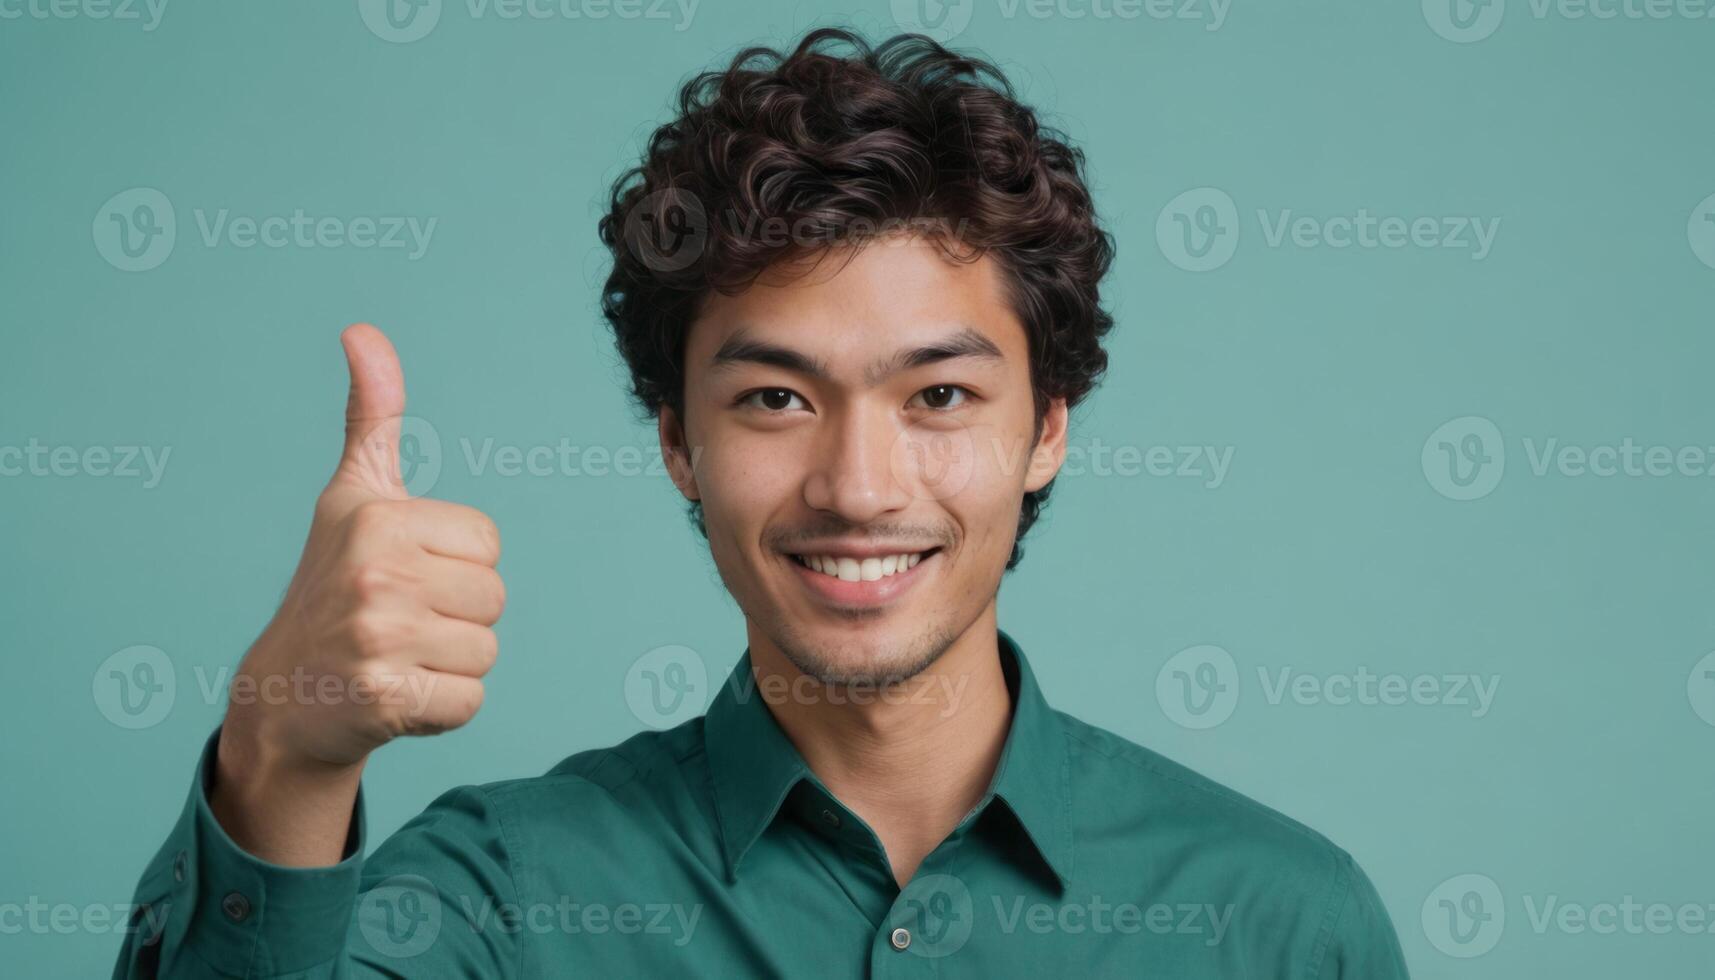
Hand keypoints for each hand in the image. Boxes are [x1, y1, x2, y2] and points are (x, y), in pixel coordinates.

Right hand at [220, 324, 503, 775]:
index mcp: (381, 520)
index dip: (457, 563)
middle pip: (494, 598)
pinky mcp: (387, 699)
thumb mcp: (352, 495)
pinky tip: (398, 694)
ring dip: (451, 662)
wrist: (284, 693)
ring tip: (399, 655)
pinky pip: (470, 701)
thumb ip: (372, 416)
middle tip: (401, 621)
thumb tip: (362, 330)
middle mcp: (378, 574)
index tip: (406, 572)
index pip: (489, 545)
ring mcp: (379, 640)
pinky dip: (444, 708)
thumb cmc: (331, 582)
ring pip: (486, 651)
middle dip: (458, 616)